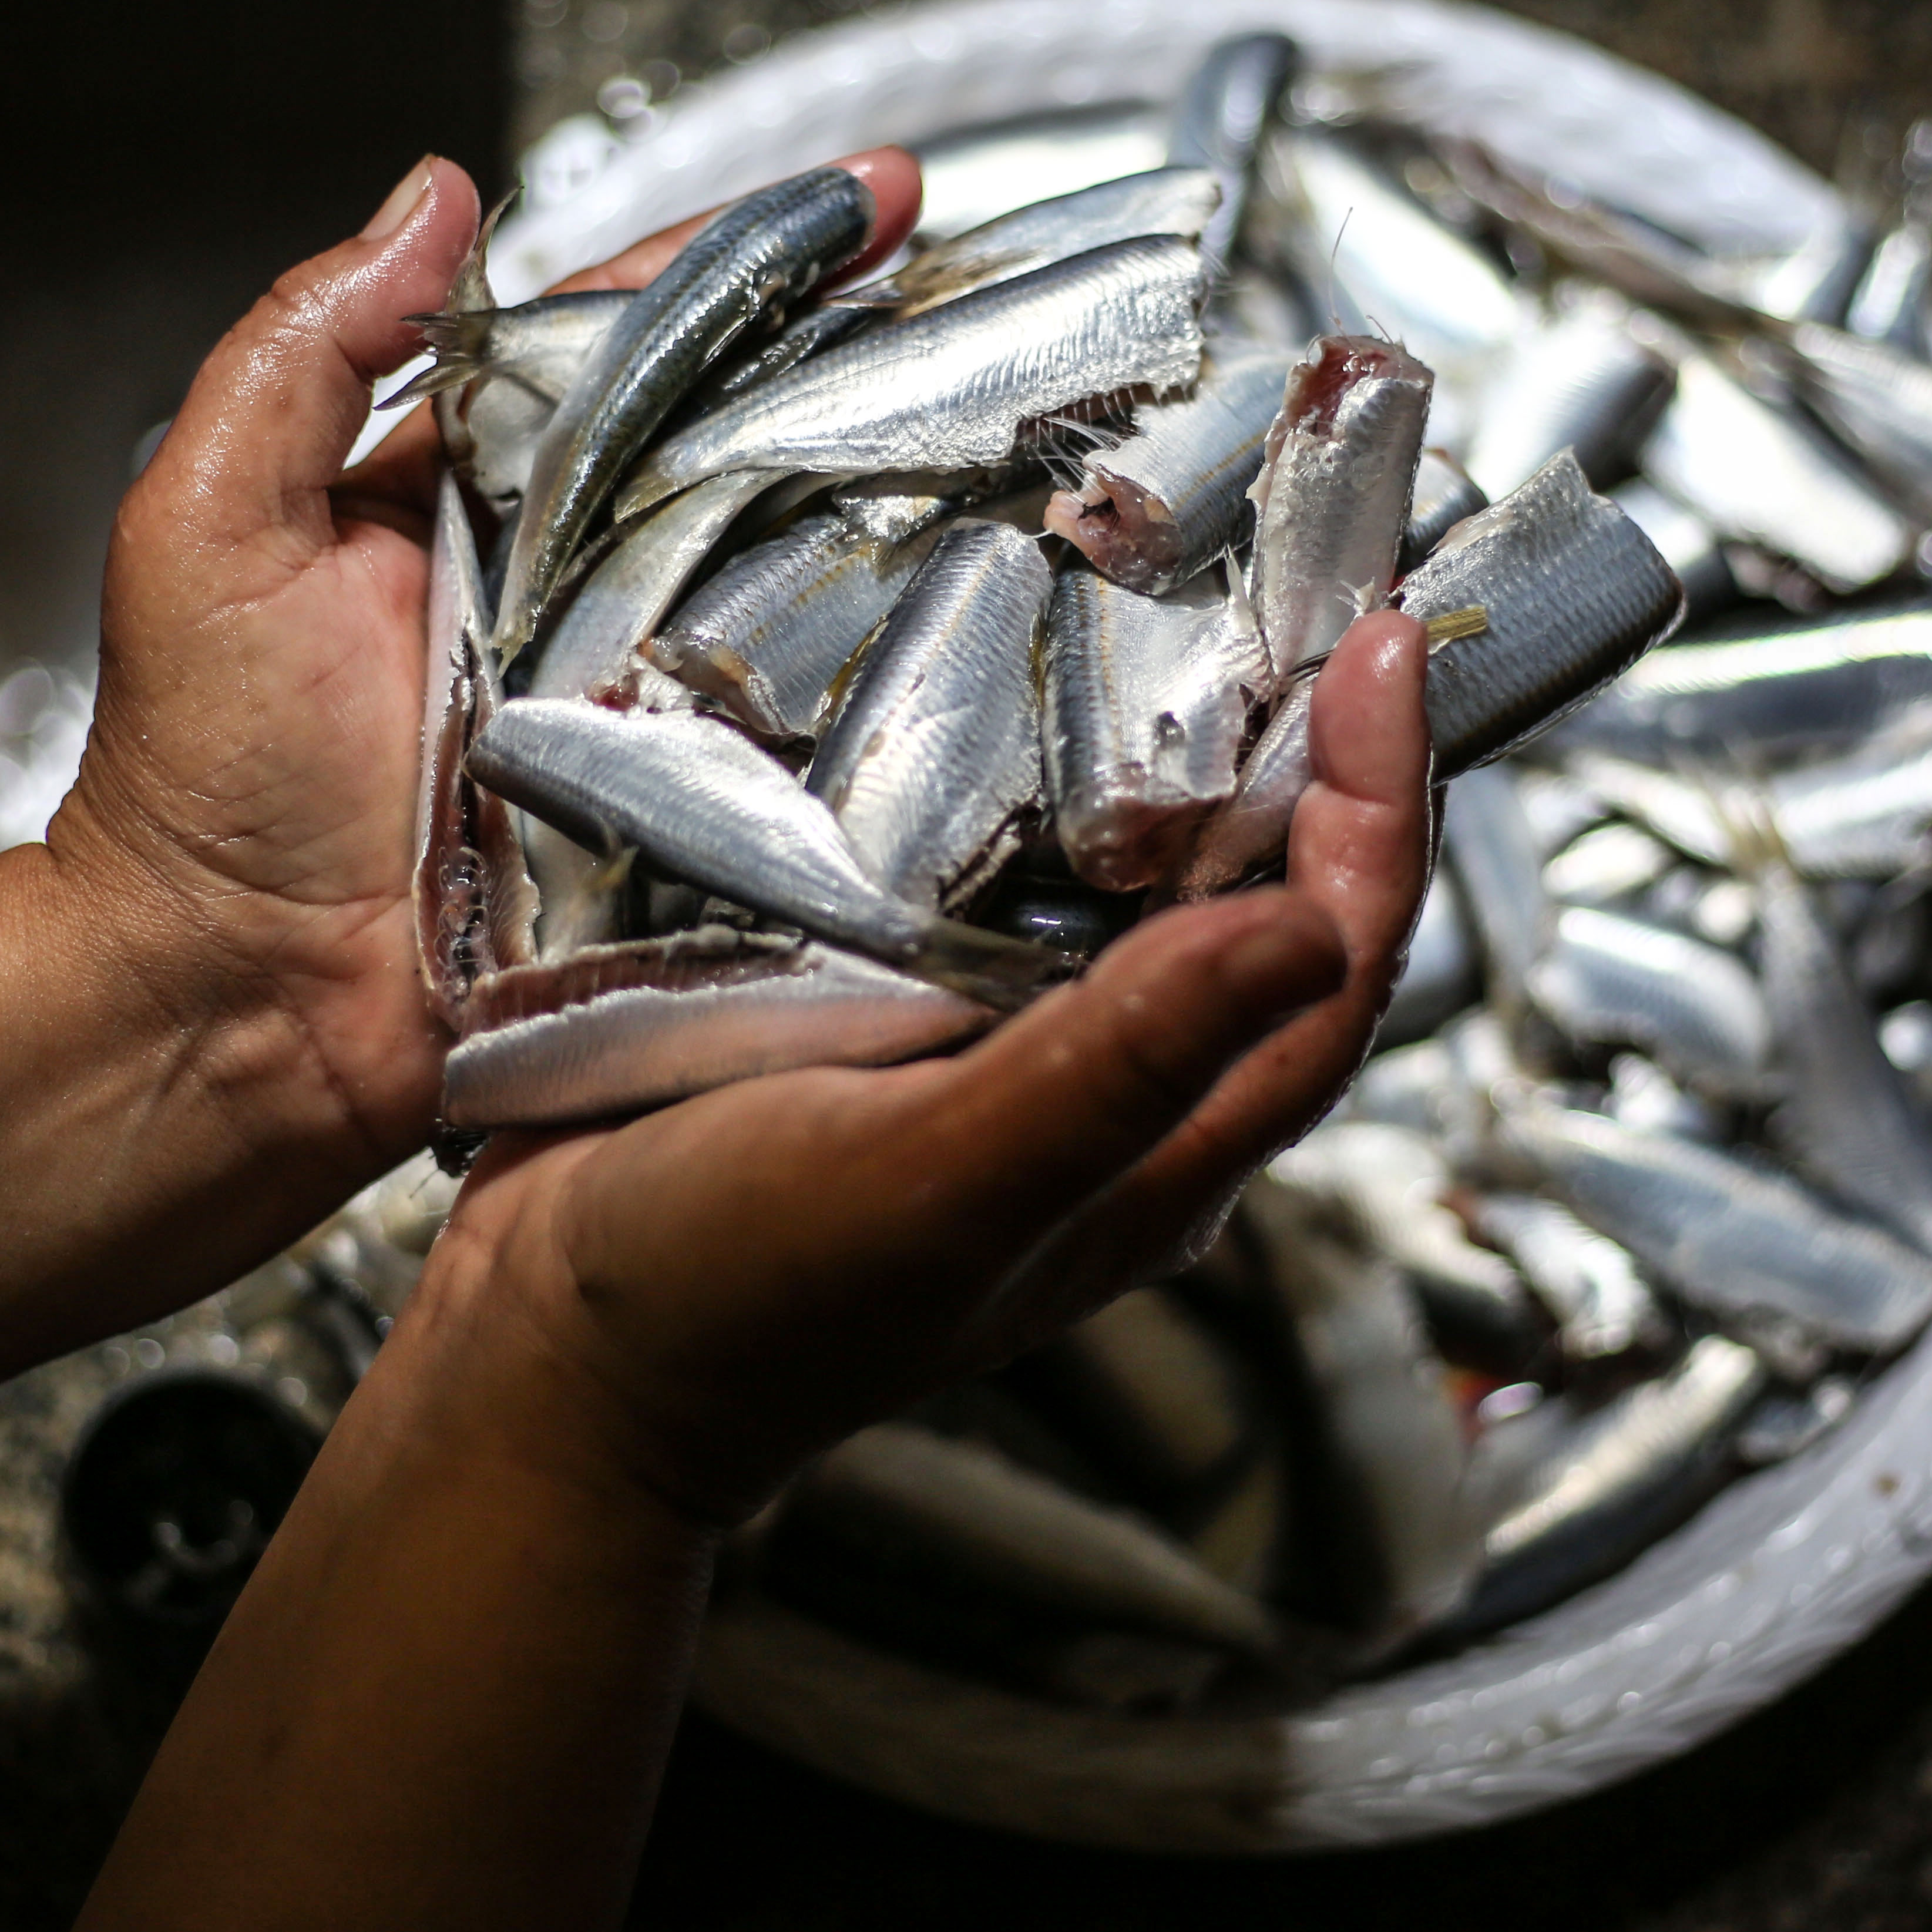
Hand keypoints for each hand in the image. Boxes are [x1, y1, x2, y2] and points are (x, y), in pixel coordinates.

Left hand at [44, 149, 922, 1166]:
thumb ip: (307, 346)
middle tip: (995, 291)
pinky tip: (977, 625)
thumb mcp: (208, 518)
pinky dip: (880, 686)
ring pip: (793, 572)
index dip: (747, 255)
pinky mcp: (686, 807)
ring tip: (1024, 430)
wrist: (237, 1004)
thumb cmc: (196, 779)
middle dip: (870, 357)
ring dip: (901, 503)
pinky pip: (794, 729)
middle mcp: (573, 578)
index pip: (629, 334)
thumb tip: (430, 195)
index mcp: (473, 491)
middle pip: (743, 437)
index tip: (871, 194)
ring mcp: (638, 691)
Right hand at [399, 614, 1435, 1523]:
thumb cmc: (739, 1304)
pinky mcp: (891, 1007)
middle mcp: (1106, 1098)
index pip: (1337, 962)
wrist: (547, 1356)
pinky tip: (986, 675)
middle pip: (1260, 899)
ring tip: (1173, 589)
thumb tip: (1311, 930)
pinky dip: (1015, 768)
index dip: (1384, 802)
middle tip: (1295, 575)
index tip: (1380, 642)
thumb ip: (1122, 1067)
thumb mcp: (944, 1183)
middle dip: (1297, 743)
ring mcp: (995, 1050)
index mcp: (1158, 1156)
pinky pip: (995, 871)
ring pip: (1131, 875)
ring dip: (1164, 740)